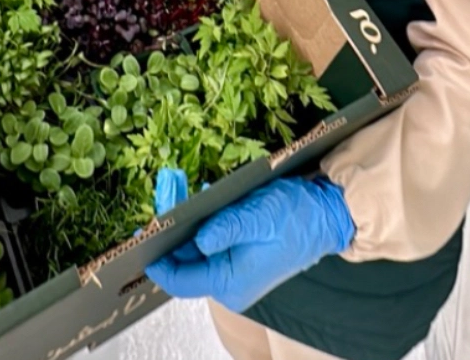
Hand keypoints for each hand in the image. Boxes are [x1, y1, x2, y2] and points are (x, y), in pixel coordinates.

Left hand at [145, 177, 354, 312]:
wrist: (329, 214)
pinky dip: (202, 221)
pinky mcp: (242, 254)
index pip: (181, 280)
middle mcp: (231, 282)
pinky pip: (212, 240)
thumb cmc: (297, 217)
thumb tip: (196, 239)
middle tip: (163, 194)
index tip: (140, 239)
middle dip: (172, 230)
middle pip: (186, 260)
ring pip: (197, 247)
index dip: (158, 261)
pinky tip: (199, 199)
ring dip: (186, 222)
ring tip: (175, 188)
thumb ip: (224, 228)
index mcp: (231, 282)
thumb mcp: (257, 217)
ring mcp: (236, 269)